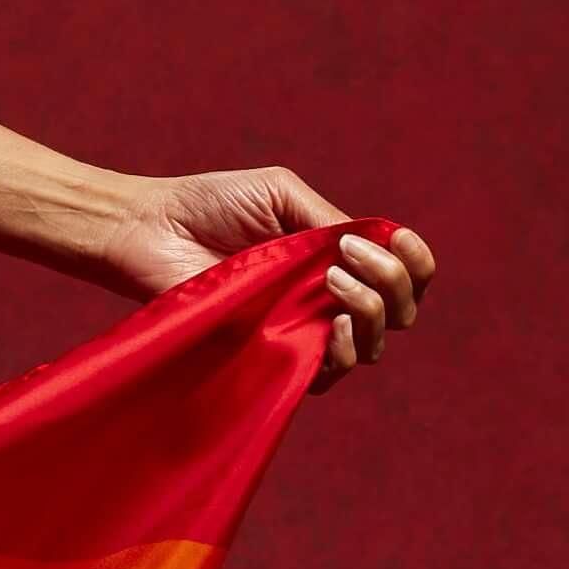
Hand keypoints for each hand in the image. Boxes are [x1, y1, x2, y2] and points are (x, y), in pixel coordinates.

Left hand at [97, 166, 436, 389]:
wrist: (152, 229)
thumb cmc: (209, 205)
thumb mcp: (282, 194)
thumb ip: (332, 220)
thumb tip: (375, 247)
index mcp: (337, 258)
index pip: (403, 274)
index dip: (416, 262)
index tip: (401, 240)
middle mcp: (327, 298)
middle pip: (400, 311)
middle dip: (393, 284)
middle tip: (348, 259)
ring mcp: (301, 329)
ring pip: (372, 345)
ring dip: (370, 312)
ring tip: (334, 282)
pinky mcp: (272, 356)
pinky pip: (327, 373)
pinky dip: (341, 349)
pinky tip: (328, 321)